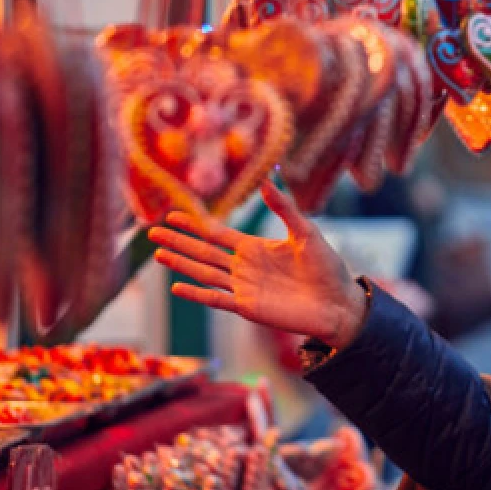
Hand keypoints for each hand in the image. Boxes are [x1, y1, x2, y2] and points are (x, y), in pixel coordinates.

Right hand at [149, 181, 366, 350]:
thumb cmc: (327, 268)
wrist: (339, 303)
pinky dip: (197, 294)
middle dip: (179, 241)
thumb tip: (266, 181)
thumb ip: (285, 208)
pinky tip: (176, 287)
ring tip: (159, 253)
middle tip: (152, 232)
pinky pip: (217, 299)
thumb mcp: (306, 232)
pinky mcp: (249, 308)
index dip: (195, 224)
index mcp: (256, 248)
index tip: (172, 214)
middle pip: (204, 252)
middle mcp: (244, 268)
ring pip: (205, 273)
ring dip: (182, 264)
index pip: (217, 234)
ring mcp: (244, 288)